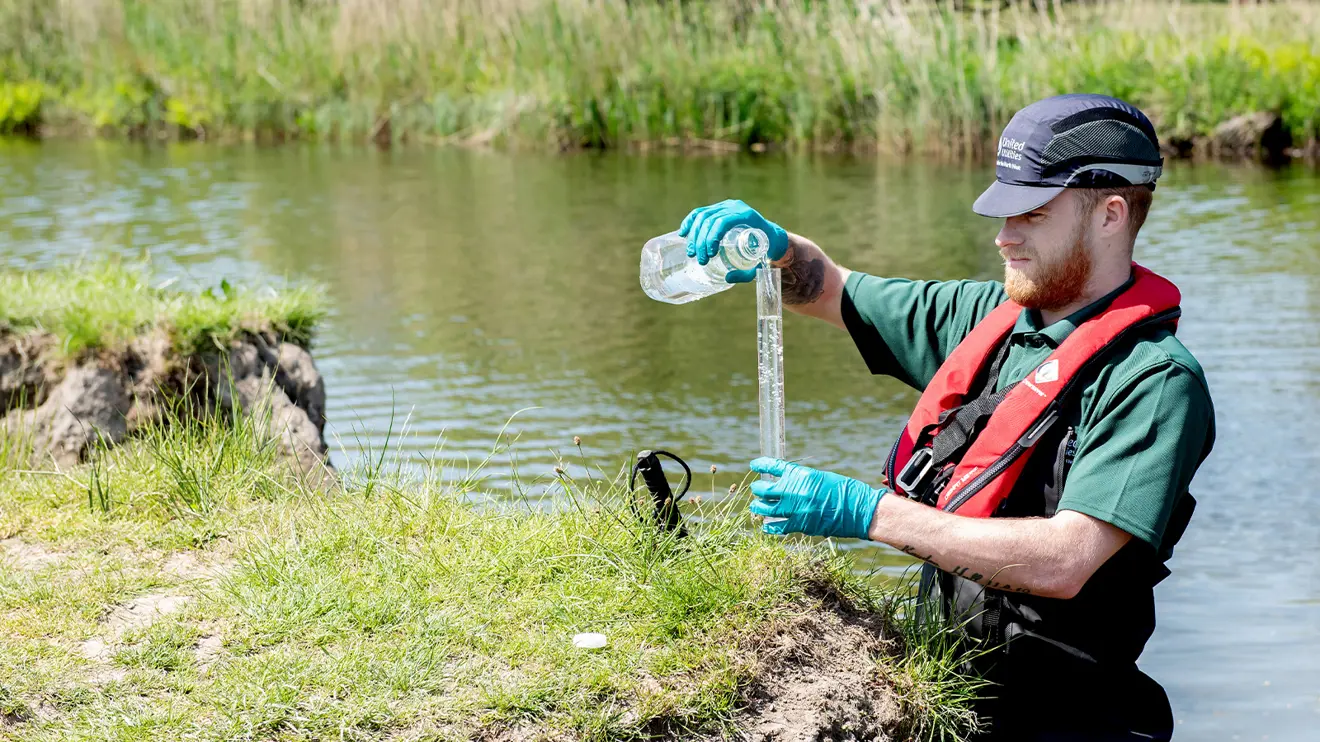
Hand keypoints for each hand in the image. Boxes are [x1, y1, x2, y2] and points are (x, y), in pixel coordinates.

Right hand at [677, 199, 788, 282]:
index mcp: (747, 215)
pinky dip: (690, 222)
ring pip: (703, 216)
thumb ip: (746, 273)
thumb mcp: (759, 263)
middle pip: (710, 220)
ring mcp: (726, 206)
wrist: (771, 236)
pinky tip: (683, 233)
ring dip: (694, 235)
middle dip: (701, 241)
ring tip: (691, 253)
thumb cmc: (766, 250)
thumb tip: (727, 278)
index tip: (710, 255)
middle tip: (700, 259)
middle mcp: (735, 207)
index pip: (723, 222)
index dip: (712, 237)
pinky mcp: (719, 209)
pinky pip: (701, 212)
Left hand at [748, 458, 884, 539]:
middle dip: (758, 488)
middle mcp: (795, 491)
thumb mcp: (821, 478)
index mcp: (802, 475)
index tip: (754, 465)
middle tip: (756, 489)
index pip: (774, 466)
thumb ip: (802, 480)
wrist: (860, 510)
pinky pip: (778, 526)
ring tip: (755, 507)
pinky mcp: (801, 525)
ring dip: (758, 507)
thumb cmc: (845, 491)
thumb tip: (787, 484)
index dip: (761, 465)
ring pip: (766, 509)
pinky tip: (765, 525)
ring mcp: (796, 509)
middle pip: (765, 489)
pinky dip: (770, 526)